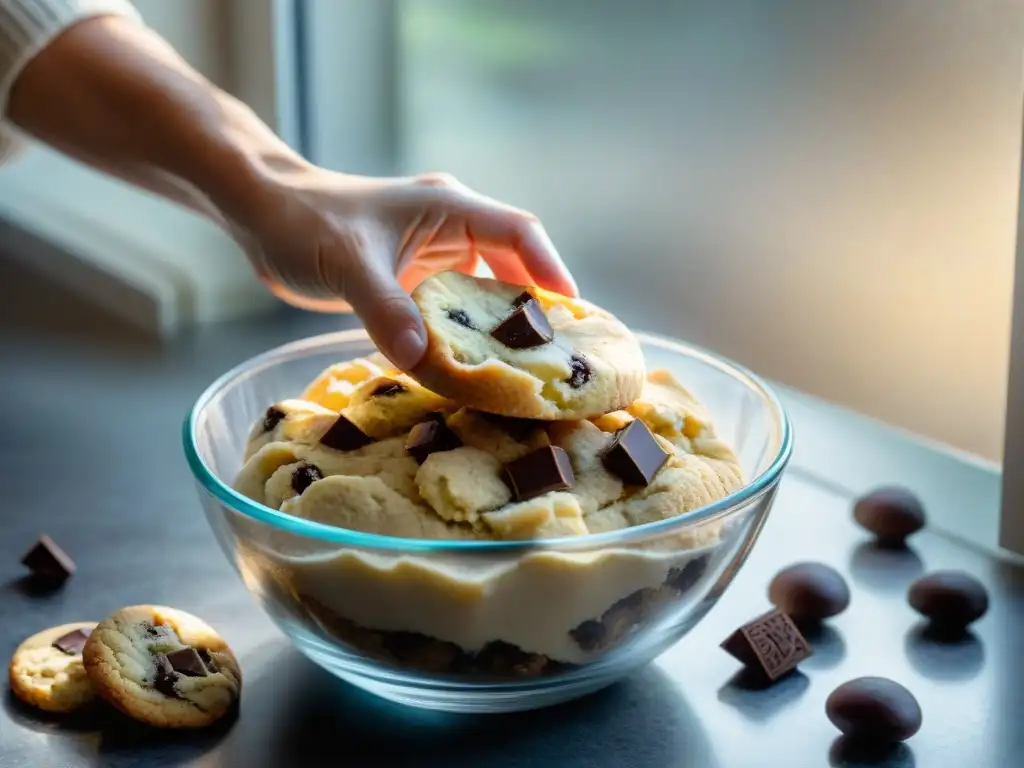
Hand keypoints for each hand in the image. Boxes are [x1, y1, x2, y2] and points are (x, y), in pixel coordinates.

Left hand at [231, 167, 577, 370]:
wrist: (262, 215)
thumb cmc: (304, 222)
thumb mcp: (347, 264)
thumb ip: (383, 308)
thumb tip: (421, 360)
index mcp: (448, 208)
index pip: (518, 233)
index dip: (549, 270)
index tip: (571, 314)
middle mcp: (450, 228)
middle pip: (513, 266)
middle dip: (535, 308)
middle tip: (557, 355)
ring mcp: (433, 254)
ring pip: (485, 290)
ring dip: (501, 325)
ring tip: (523, 368)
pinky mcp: (414, 278)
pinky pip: (454, 308)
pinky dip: (466, 334)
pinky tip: (470, 367)